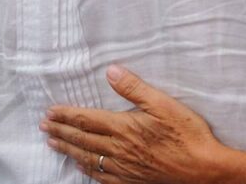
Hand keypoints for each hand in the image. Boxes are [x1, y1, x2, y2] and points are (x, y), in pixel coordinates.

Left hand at [40, 65, 240, 183]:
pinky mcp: (130, 180)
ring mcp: (123, 167)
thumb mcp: (164, 104)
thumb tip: (111, 72)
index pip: (87, 119)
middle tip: (44, 126)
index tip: (50, 111)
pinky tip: (81, 165)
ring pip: (87, 158)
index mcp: (124, 127)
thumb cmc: (186, 133)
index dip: (66, 115)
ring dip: (67, 149)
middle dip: (61, 131)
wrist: (201, 168)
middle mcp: (118, 149)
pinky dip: (86, 169)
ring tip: (53, 144)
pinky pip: (100, 175)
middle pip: (82, 139)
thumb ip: (135, 88)